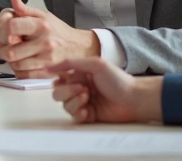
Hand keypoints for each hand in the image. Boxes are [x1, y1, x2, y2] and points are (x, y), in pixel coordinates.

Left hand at [0, 0, 98, 77]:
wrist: (79, 48)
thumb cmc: (58, 31)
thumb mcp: (44, 15)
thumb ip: (26, 9)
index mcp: (42, 26)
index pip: (12, 26)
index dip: (5, 29)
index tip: (7, 30)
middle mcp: (45, 43)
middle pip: (11, 51)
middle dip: (3, 48)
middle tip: (5, 45)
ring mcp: (46, 60)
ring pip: (16, 65)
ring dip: (10, 61)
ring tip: (13, 53)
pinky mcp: (47, 72)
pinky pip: (23, 75)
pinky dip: (18, 70)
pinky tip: (21, 63)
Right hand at [48, 58, 162, 122]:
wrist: (133, 99)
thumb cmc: (117, 79)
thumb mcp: (94, 64)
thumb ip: (70, 63)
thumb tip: (48, 66)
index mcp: (79, 75)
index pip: (59, 78)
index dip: (61, 80)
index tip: (71, 79)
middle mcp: (79, 88)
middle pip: (58, 93)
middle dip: (68, 92)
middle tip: (84, 89)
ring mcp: (83, 103)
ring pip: (65, 105)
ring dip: (75, 102)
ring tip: (89, 98)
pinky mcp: (88, 116)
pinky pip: (74, 117)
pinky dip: (78, 113)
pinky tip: (88, 111)